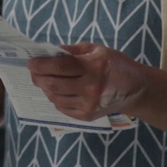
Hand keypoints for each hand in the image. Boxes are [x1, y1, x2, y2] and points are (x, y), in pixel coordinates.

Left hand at [27, 43, 147, 120]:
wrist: (135, 90)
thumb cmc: (114, 65)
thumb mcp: (96, 50)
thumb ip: (71, 51)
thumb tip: (48, 52)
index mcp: (94, 68)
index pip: (60, 67)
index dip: (42, 64)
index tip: (31, 62)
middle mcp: (91, 88)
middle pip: (54, 85)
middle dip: (38, 77)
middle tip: (33, 72)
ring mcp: (89, 105)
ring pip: (55, 98)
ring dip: (45, 88)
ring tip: (44, 80)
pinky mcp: (87, 116)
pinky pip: (62, 108)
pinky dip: (55, 98)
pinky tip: (57, 91)